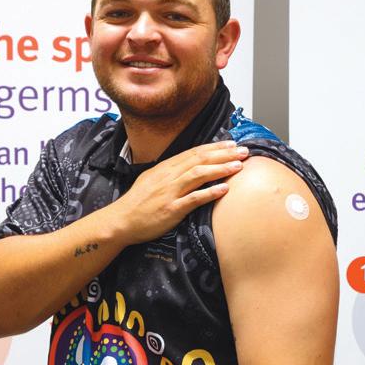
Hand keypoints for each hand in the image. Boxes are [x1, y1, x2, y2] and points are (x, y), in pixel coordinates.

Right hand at [105, 140, 248, 245]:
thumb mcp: (153, 179)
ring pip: (199, 175)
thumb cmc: (138, 202)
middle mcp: (169, 176)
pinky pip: (194, 199)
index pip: (195, 152)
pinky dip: (210, 193)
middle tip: (243, 151)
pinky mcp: (171, 209)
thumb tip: (189, 165)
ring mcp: (170, 192)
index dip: (215, 147)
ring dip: (220, 169)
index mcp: (166, 168)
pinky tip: (225, 189)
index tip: (232, 143)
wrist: (121, 220)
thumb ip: (171, 172)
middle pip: (200, 160)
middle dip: (224, 154)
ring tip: (239, 166)